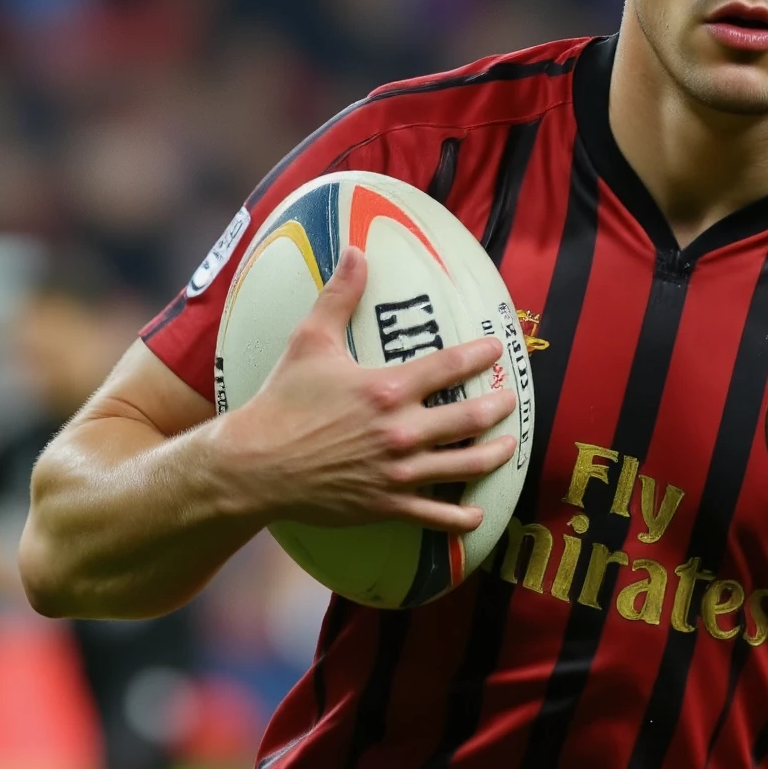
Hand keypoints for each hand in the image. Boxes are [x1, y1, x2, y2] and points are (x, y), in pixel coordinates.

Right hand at [221, 245, 517, 533]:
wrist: (257, 464)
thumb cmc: (282, 401)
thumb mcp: (309, 341)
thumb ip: (339, 296)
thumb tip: (355, 250)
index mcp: (388, 388)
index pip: (451, 366)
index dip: (480, 356)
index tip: (496, 350)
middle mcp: (401, 431)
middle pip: (470, 419)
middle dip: (497, 408)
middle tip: (510, 402)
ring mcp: (398, 472)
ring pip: (464, 466)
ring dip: (493, 456)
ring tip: (507, 448)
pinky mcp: (387, 505)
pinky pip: (435, 516)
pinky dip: (461, 518)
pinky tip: (477, 515)